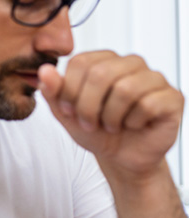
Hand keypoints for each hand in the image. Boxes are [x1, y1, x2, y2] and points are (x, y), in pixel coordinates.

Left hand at [38, 50, 183, 178]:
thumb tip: (45, 70)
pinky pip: (148, 104)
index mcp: (103, 60)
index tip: (69, 110)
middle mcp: (130, 63)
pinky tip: (133, 125)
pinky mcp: (172, 97)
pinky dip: (133, 121)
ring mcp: (154, 78)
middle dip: (88, 106)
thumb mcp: (66, 113)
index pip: (80, 62)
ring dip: (111, 116)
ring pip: (125, 89)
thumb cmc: (97, 130)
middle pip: (101, 74)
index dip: (69, 90)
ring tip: (111, 125)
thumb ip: (53, 91)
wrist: (121, 156)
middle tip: (89, 123)